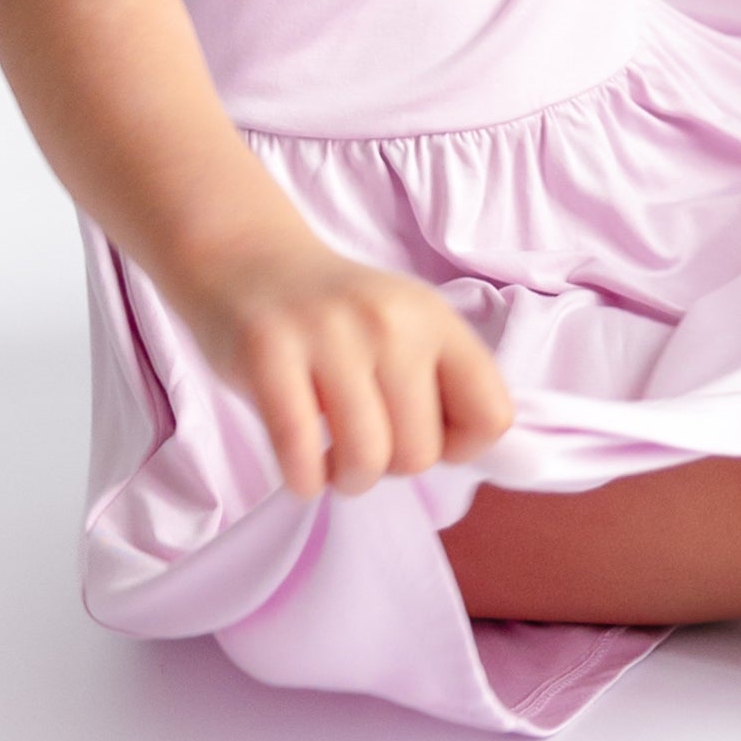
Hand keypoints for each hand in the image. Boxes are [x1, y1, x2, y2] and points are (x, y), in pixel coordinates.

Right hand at [176, 238, 517, 498]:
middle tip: (361, 440)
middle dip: (390, 468)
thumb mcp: (405, 327)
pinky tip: (301, 466)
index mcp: (435, 319)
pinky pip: (301, 455)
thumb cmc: (334, 314)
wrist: (248, 259)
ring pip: (367, 460)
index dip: (462, 447)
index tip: (422, 433)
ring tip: (332, 459)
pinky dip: (304, 480)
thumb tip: (465, 454)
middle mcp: (390, 322)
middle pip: (421, 452)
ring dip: (347, 480)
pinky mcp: (269, 353)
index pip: (492, 414)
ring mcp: (329, 335)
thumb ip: (438, 381)